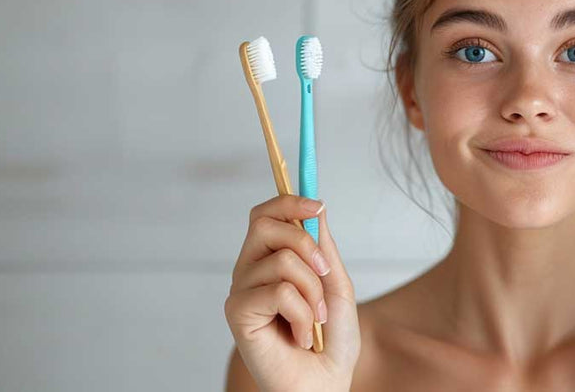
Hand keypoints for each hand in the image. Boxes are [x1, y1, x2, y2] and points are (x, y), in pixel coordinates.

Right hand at [224, 196, 360, 391]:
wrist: (326, 383)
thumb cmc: (330, 341)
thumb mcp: (336, 285)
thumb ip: (323, 248)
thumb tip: (316, 208)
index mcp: (270, 260)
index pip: (265, 214)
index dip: (288, 201)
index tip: (318, 205)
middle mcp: (250, 271)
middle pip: (263, 224)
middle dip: (304, 242)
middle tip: (325, 272)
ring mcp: (241, 292)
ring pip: (280, 261)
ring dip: (313, 290)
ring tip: (317, 319)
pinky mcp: (238, 314)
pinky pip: (278, 292)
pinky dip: (303, 314)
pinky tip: (302, 336)